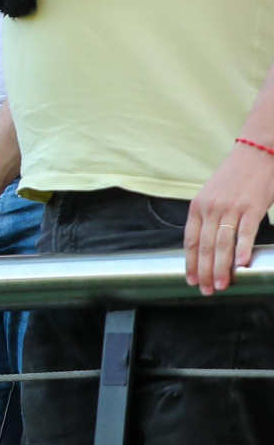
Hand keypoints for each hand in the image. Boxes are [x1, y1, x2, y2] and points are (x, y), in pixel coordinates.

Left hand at [185, 142, 273, 294]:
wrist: (254, 154)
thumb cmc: (234, 178)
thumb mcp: (211, 196)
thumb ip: (207, 218)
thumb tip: (206, 245)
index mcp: (197, 207)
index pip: (190, 240)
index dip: (190, 263)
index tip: (190, 280)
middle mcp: (210, 208)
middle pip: (204, 246)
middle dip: (204, 271)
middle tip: (206, 290)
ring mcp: (231, 208)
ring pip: (221, 243)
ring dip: (221, 267)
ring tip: (221, 285)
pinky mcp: (251, 207)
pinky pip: (245, 232)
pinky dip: (242, 249)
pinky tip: (241, 265)